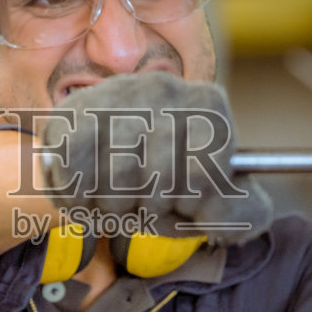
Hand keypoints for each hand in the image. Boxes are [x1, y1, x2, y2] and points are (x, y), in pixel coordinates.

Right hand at [38, 72, 271, 245]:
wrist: (112, 157)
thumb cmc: (171, 181)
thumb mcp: (214, 200)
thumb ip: (238, 214)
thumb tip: (231, 225)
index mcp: (209, 105)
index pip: (204, 175)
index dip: (188, 205)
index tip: (181, 204)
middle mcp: (163, 87)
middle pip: (159, 180)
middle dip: (149, 210)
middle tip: (143, 205)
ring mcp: (115, 92)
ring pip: (117, 179)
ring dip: (113, 209)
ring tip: (116, 201)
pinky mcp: (73, 110)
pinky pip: (76, 173)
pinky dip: (77, 198)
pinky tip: (86, 193)